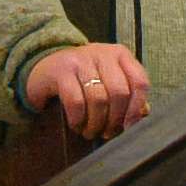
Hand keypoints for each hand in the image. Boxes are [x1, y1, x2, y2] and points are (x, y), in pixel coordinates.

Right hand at [21, 43, 150, 139]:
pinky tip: (76, 124)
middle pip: (120, 92)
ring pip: (99, 99)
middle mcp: (102, 53)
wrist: (43, 68)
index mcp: (119, 55)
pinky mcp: (61, 70)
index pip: (139, 81)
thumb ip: (127, 95)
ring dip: (95, 123)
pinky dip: (78, 119)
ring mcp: (81, 59)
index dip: (137, 108)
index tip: (129, 127)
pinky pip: (76, 101)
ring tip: (90, 131)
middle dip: (114, 120)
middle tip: (106, 133)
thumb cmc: (81, 80)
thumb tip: (142, 116)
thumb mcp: (106, 82)